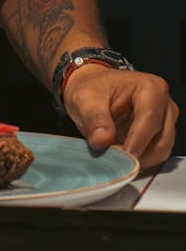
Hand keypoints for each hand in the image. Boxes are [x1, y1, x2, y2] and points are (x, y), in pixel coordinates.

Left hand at [63, 63, 178, 168]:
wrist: (90, 88)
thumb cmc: (92, 88)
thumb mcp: (85, 98)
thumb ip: (94, 118)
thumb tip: (102, 139)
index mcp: (150, 88)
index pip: (149, 118)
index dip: (137, 140)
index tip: (124, 157)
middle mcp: (163, 105)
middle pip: (161, 140)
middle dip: (138, 155)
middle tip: (115, 162)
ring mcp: (164, 122)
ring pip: (160, 152)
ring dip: (139, 161)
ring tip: (115, 159)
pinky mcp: (159, 136)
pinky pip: (155, 157)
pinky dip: (139, 162)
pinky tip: (122, 160)